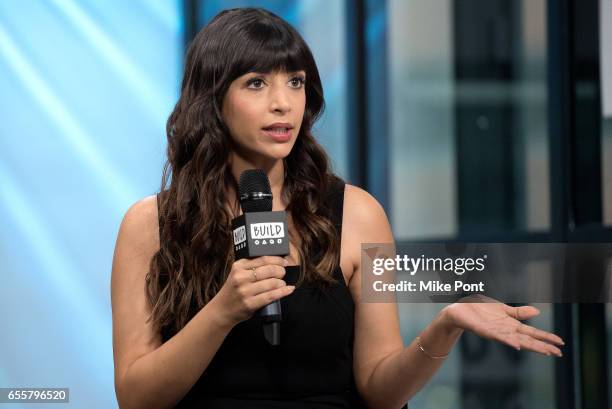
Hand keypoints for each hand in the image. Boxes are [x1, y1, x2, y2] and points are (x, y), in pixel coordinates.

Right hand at [210, 256, 294, 328]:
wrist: (222, 309)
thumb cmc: (233, 290)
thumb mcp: (237, 273)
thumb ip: (251, 266)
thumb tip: (274, 260)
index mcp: (238, 267)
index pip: (263, 259)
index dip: (277, 260)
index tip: (284, 261)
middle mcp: (241, 277)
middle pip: (269, 270)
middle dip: (280, 271)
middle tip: (283, 273)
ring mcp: (245, 291)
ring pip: (271, 283)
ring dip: (281, 283)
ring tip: (282, 283)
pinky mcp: (250, 304)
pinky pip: (271, 296)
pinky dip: (282, 292)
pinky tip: (288, 289)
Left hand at [442, 295, 564, 356]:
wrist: (460, 310)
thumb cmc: (480, 310)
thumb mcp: (503, 309)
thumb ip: (519, 312)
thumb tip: (537, 311)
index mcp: (511, 325)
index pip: (532, 332)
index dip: (546, 338)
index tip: (561, 343)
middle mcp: (505, 331)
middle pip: (527, 340)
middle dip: (542, 346)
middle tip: (558, 353)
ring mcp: (495, 332)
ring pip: (515, 340)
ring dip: (529, 346)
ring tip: (544, 351)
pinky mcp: (484, 330)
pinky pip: (497, 336)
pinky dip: (508, 341)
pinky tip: (517, 345)